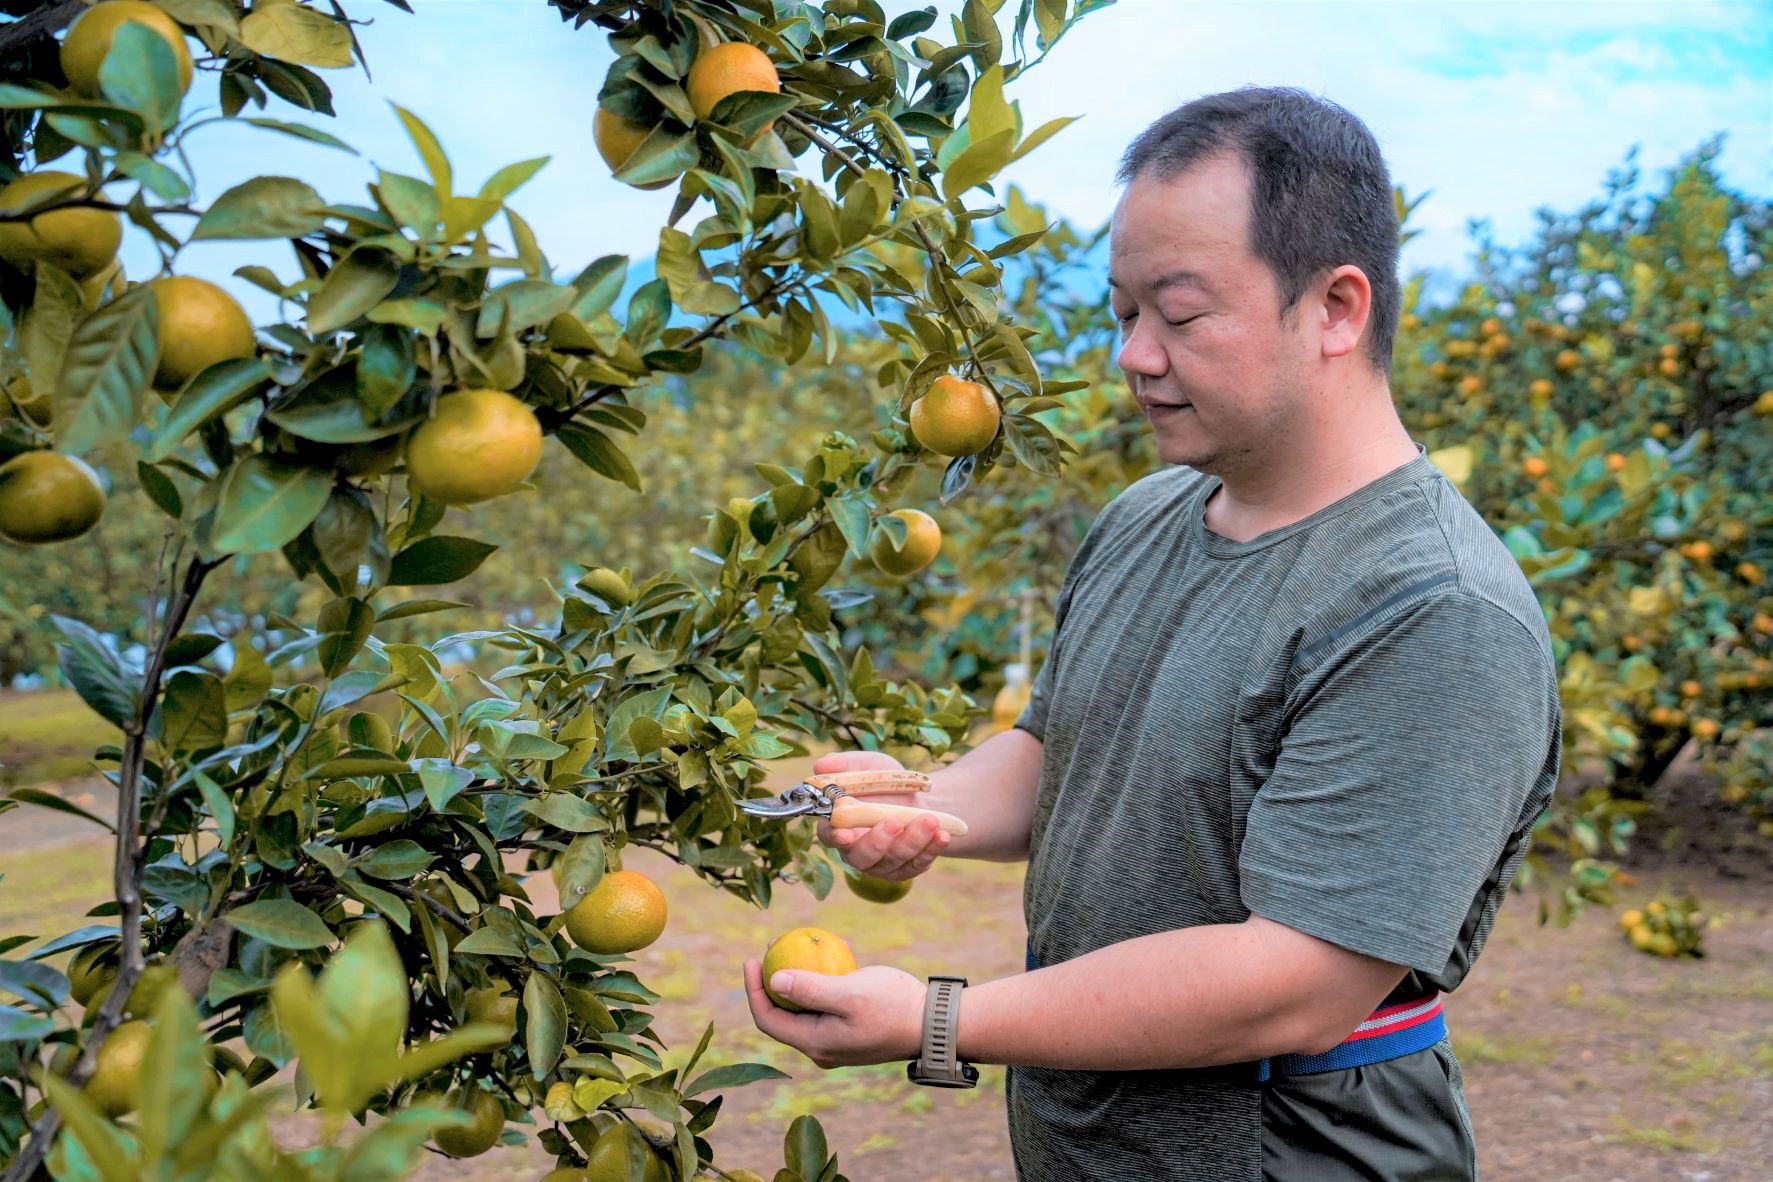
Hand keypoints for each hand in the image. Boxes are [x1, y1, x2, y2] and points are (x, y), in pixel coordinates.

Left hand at [743, 958, 926, 1068]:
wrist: (934, 1024)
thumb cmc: (892, 1007)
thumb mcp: (849, 994)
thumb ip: (810, 988)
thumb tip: (773, 980)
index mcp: (815, 1043)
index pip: (769, 1019)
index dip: (754, 990)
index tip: (752, 958)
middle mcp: (822, 1046)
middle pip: (784, 1013)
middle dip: (773, 979)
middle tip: (773, 945)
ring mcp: (837, 1039)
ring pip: (806, 1006)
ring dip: (798, 975)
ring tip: (798, 942)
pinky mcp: (852, 1028)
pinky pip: (828, 1003)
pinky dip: (825, 978)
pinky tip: (833, 950)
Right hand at [810, 751, 951, 880]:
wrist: (918, 797)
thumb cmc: (884, 784)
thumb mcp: (868, 766)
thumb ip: (845, 765)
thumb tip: (821, 765)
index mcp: (839, 826)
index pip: (829, 837)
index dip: (835, 837)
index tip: (845, 834)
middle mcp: (856, 851)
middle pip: (862, 856)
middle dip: (879, 841)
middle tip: (895, 822)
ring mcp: (882, 864)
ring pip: (893, 860)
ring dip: (912, 841)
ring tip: (930, 819)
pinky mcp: (906, 869)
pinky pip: (917, 864)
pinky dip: (931, 849)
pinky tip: (942, 835)